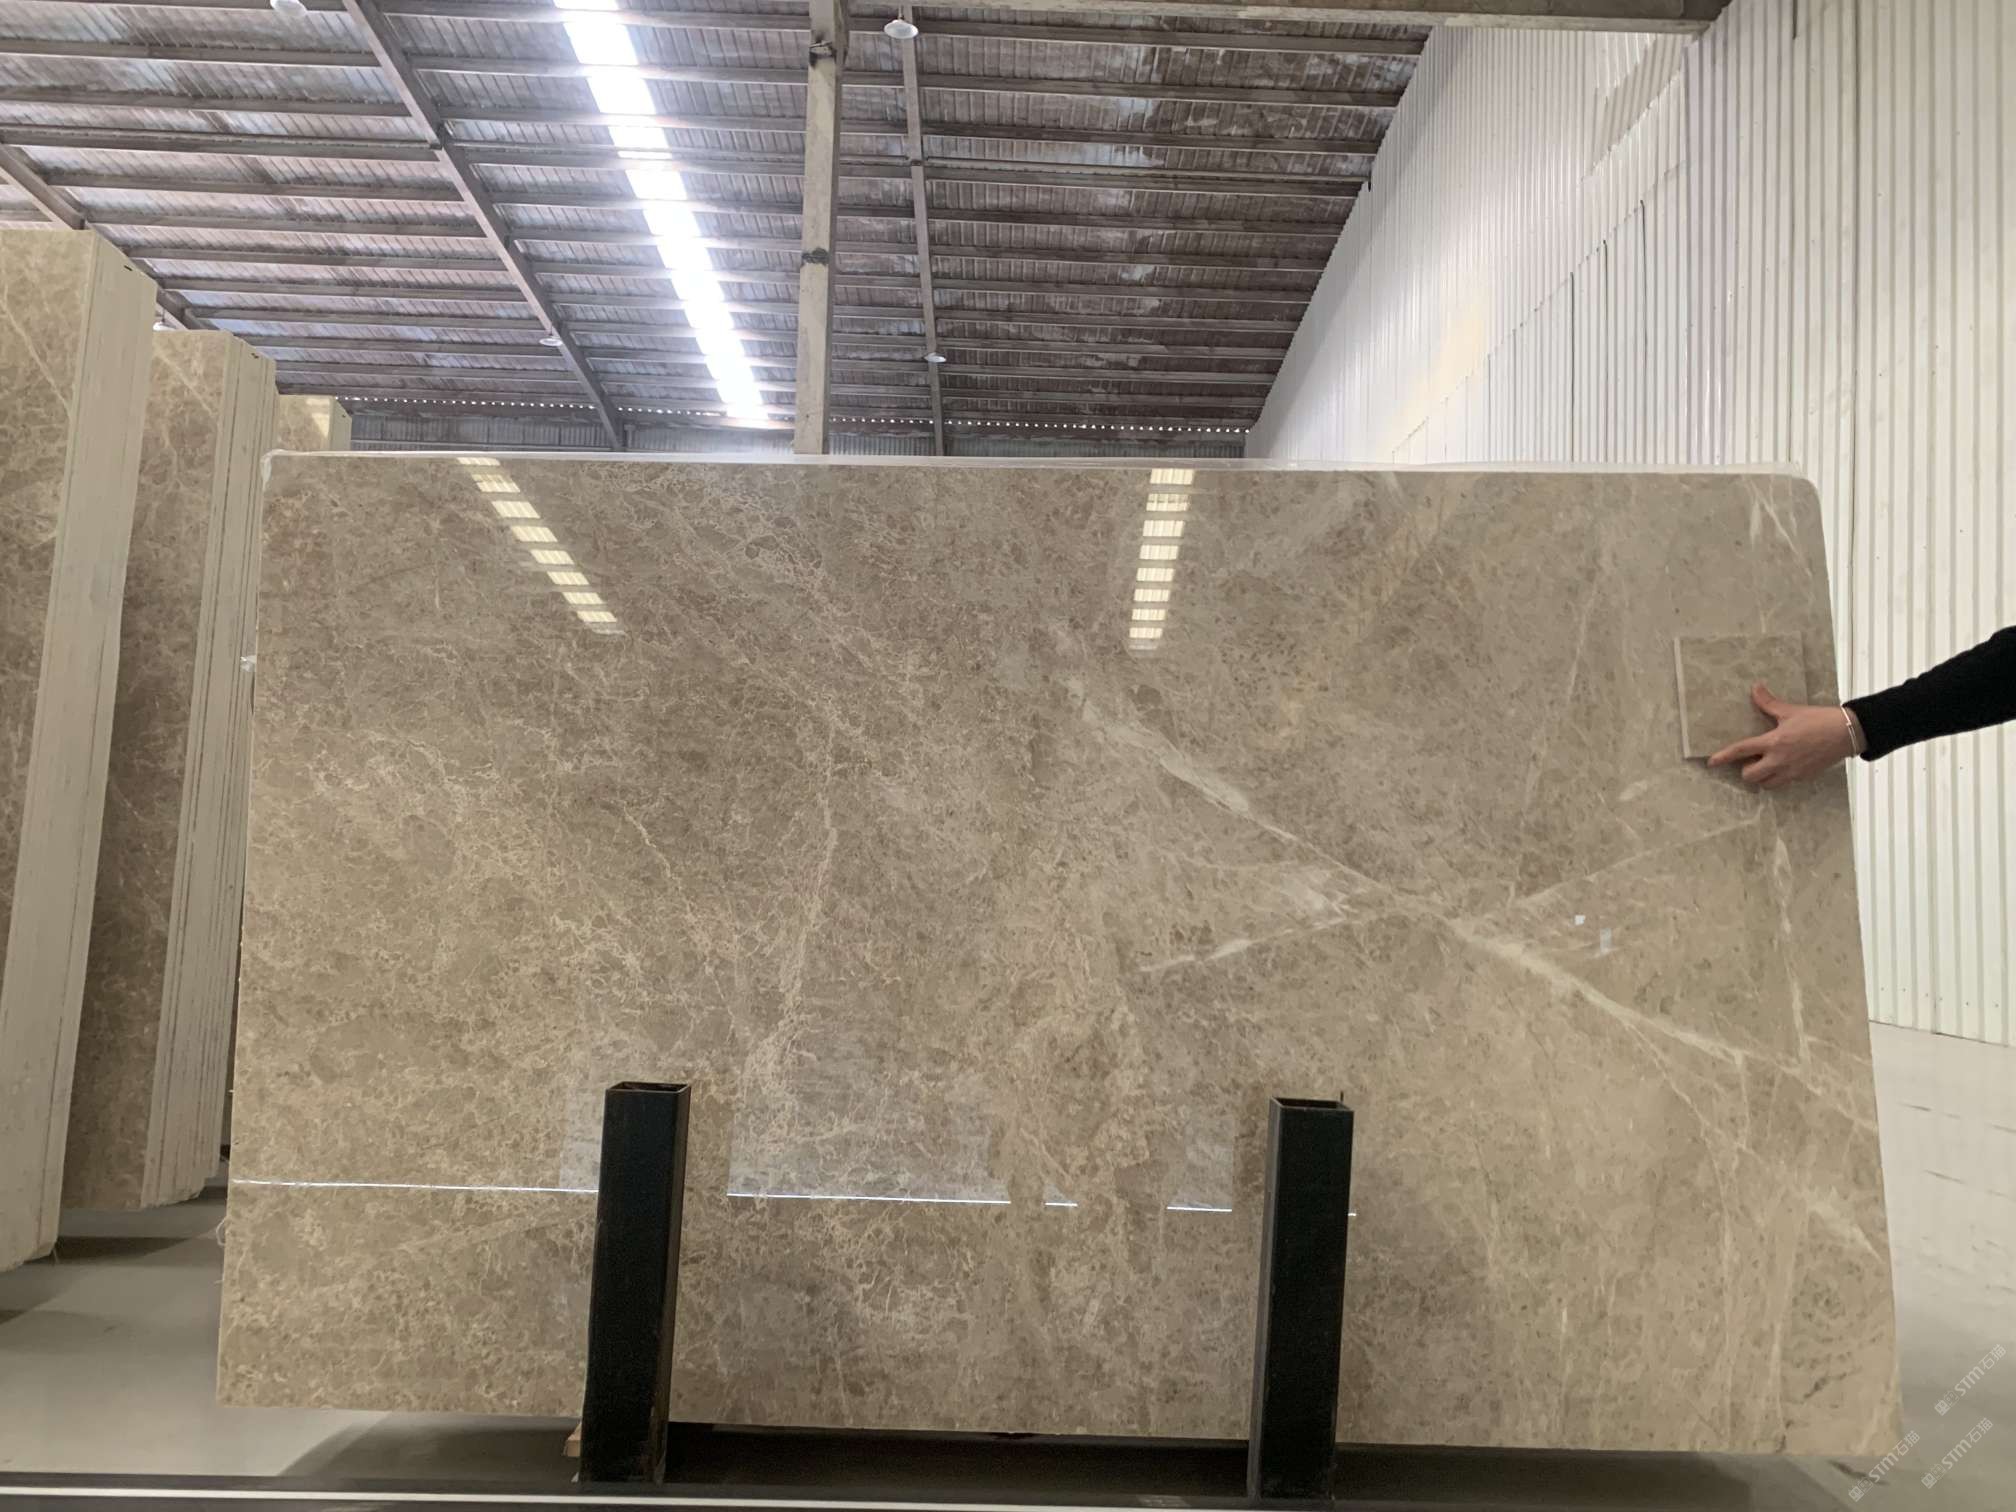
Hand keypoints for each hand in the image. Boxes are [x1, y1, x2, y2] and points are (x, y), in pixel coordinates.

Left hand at [1707, 683, 1857, 788]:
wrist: (1847, 733)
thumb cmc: (1820, 720)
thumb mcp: (1791, 711)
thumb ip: (1769, 703)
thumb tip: (1755, 688)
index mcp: (1774, 742)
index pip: (1741, 751)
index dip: (1724, 757)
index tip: (1711, 762)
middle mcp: (1780, 760)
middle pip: (1750, 776)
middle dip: (1746, 769)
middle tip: (1751, 759)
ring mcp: (1792, 772)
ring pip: (1766, 784)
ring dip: (1761, 777)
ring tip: (1765, 764)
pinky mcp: (1803, 777)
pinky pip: (1783, 784)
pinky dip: (1777, 779)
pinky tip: (1782, 767)